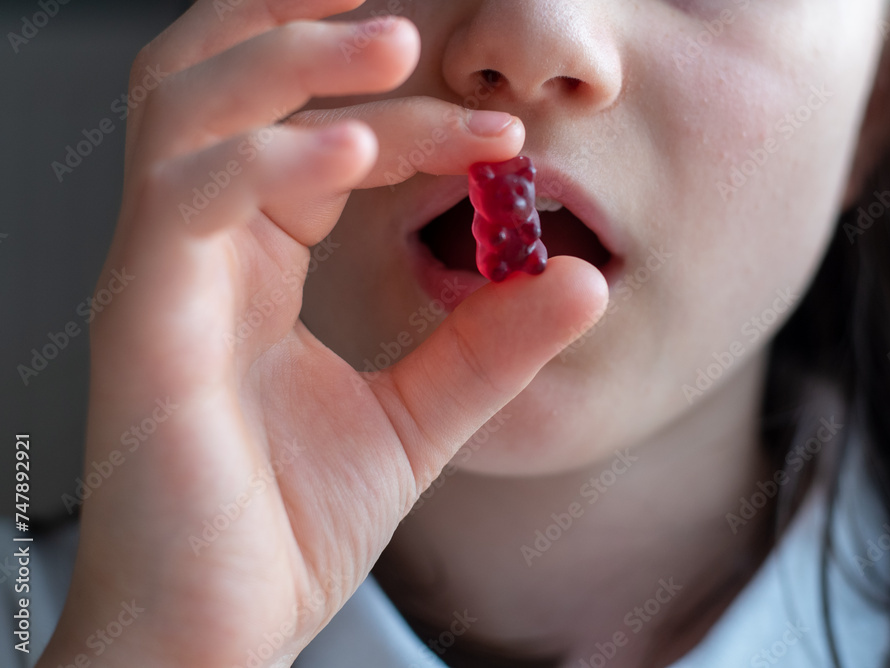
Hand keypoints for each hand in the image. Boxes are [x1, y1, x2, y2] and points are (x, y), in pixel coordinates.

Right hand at [40, 2, 607, 666]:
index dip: (403, 117)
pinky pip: (188, 199)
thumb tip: (577, 276)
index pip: (314, 139)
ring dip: (292, 57)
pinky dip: (271, 159)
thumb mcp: (414, 422)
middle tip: (408, 12)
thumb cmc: (284, 527)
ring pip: (190, 108)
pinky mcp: (141, 324)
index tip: (500, 136)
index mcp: (247, 263)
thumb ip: (487, 348)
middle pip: (217, 79)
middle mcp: (192, 250)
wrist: (213, 634)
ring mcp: (158, 278)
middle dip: (303, 22)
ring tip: (397, 43)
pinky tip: (353, 152)